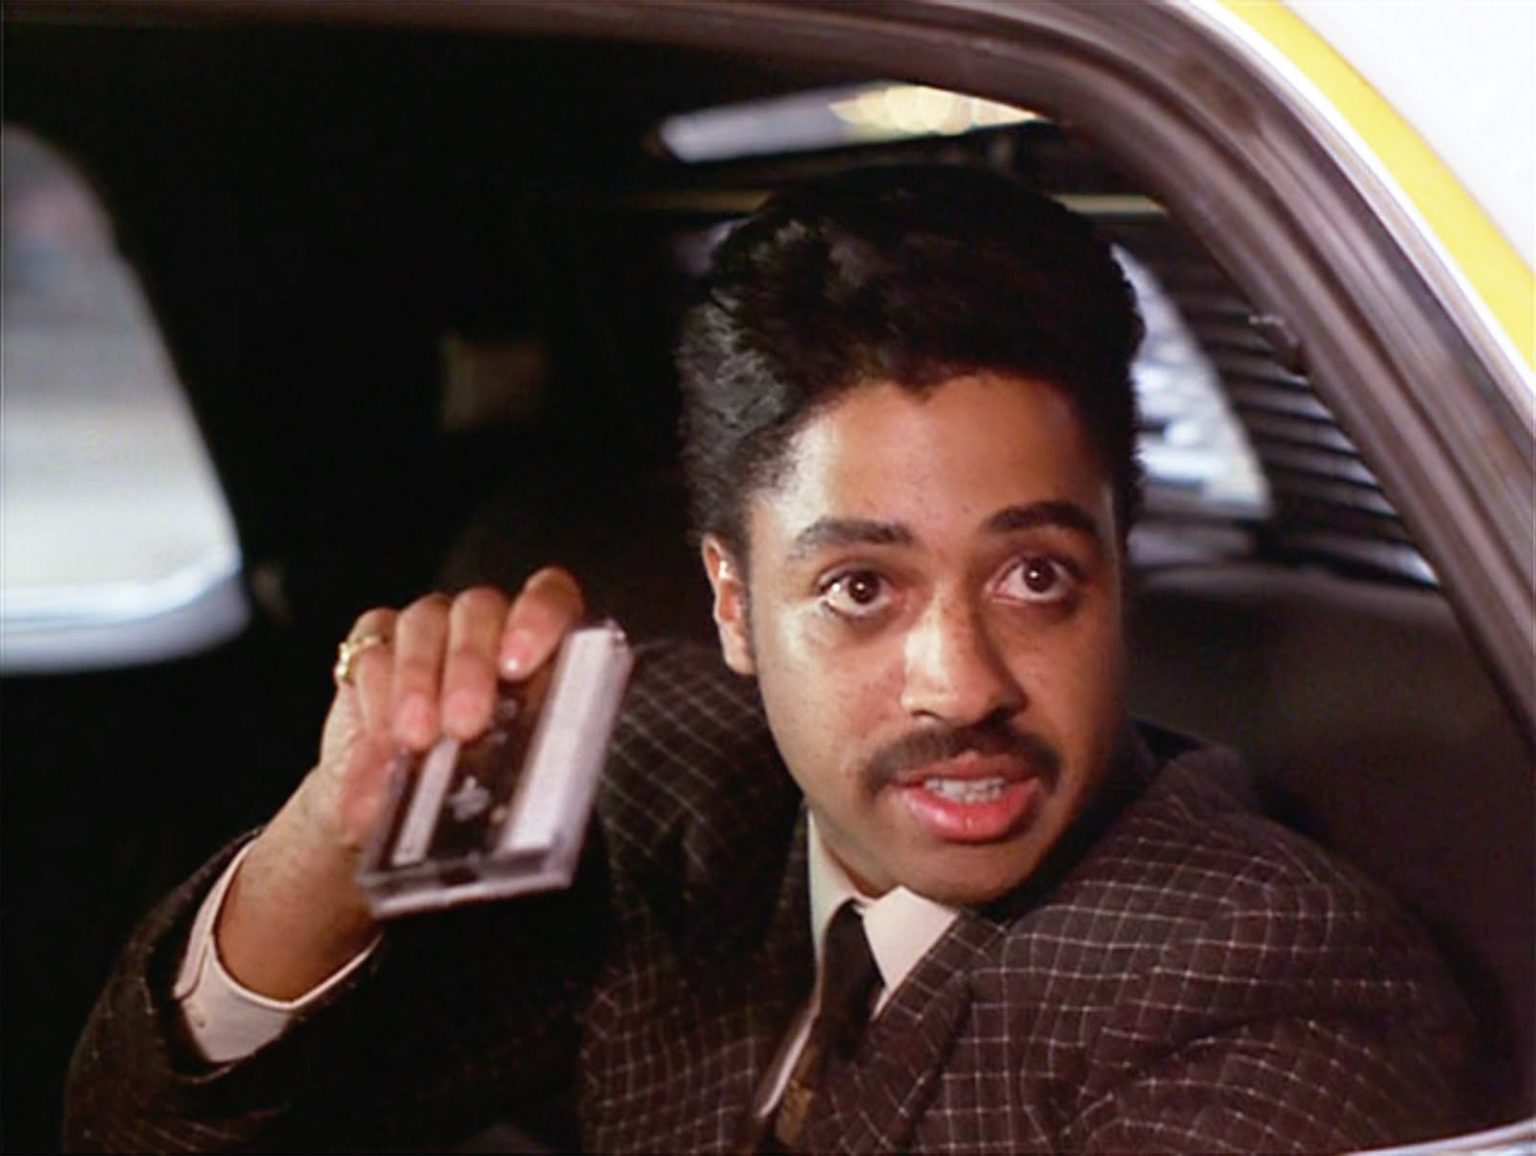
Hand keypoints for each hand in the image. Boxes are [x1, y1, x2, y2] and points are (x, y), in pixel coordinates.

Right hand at [319, 568, 586, 849]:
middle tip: (464, 723)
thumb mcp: (502, 780)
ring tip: (417, 739)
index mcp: (536, 648)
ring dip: (419, 681)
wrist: (391, 806)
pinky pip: (373, 650)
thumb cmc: (468, 788)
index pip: (550, 597)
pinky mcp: (374, 644)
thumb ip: (518, 764)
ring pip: (424, 624)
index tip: (518, 664)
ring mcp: (429, 630)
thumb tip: (520, 787)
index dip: (538, 617)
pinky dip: (377, 697)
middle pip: (480, 611)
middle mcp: (484, 627)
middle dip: (469, 664)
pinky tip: (382, 740)